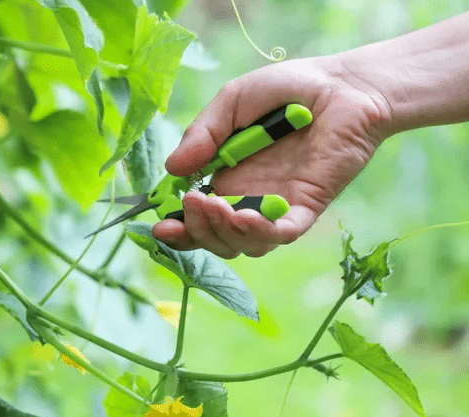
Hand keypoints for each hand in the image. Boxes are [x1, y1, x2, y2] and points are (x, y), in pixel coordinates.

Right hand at [152, 56, 391, 258]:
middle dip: (197, 230)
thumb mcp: (231, 103)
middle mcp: (248, 199)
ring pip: (245, 245)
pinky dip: (259, 233)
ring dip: (223, 233)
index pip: (196, 217)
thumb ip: (202, 134)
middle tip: (192, 202)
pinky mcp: (306, 206)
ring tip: (216, 206)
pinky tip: (244, 217)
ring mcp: (277, 206)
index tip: (160, 226)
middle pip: (216, 239)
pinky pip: (281, 234)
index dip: (178, 229)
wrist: (342, 84)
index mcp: (225, 178)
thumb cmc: (287, 89)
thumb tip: (171, 168)